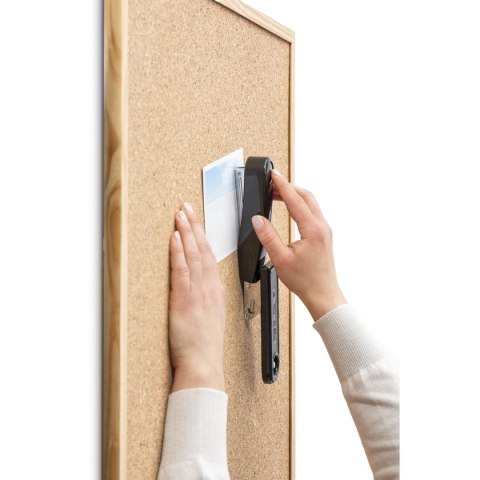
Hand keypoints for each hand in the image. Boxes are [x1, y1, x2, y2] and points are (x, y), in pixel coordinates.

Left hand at [168, 202, 225, 391]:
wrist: (203, 363)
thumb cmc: (205, 345)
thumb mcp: (212, 317)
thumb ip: (206, 298)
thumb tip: (199, 287)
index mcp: (215, 291)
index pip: (210, 256)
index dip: (203, 237)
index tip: (196, 223)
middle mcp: (209, 287)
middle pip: (202, 250)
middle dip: (195, 226)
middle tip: (187, 208)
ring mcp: (198, 292)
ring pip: (193, 255)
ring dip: (186, 232)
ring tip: (181, 215)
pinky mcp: (184, 299)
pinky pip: (182, 270)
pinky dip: (178, 252)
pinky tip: (174, 238)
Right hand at [252, 169, 345, 320]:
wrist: (323, 294)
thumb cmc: (306, 281)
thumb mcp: (280, 259)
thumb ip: (268, 237)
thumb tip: (258, 219)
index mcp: (313, 230)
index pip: (295, 200)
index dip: (282, 185)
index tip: (273, 175)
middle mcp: (322, 227)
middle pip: (306, 196)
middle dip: (288, 186)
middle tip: (272, 183)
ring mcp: (324, 230)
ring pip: (311, 203)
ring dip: (294, 195)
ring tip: (277, 194)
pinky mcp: (323, 235)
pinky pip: (312, 212)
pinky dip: (300, 204)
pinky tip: (291, 207)